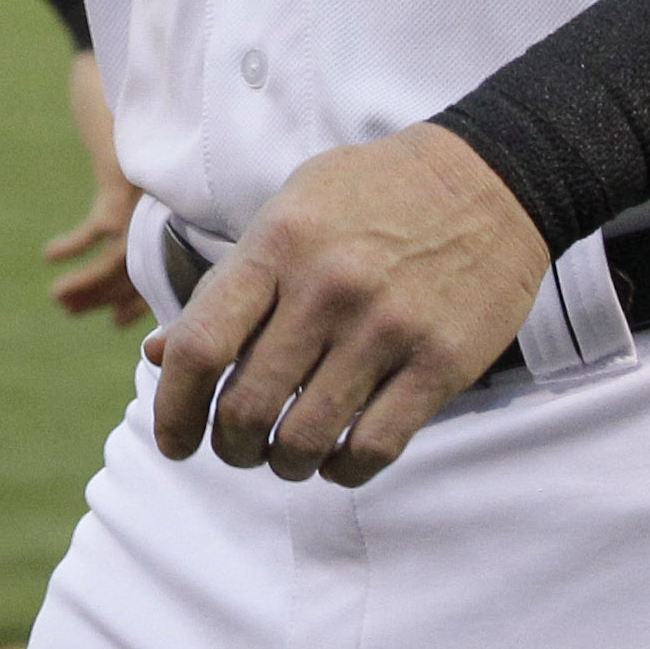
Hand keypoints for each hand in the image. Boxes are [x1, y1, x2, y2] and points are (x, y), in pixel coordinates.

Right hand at [41, 49, 143, 324]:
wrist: (106, 53)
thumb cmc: (119, 96)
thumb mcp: (127, 145)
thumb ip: (130, 180)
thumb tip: (116, 220)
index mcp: (174, 195)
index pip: (167, 258)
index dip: (142, 294)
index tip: (119, 320)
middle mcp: (170, 198)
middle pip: (144, 265)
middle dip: (108, 296)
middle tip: (73, 311)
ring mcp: (150, 188)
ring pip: (124, 256)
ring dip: (89, 282)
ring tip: (58, 298)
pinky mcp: (125, 175)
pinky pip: (103, 227)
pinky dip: (76, 245)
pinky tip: (50, 254)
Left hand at [144, 124, 549, 484]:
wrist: (489, 178)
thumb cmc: (372, 196)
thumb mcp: (288, 211)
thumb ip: (226, 283)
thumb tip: (160, 353)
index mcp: (278, 245)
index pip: (199, 346)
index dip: (172, 408)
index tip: (172, 440)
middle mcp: (327, 288)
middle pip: (246, 406)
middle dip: (228, 446)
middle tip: (234, 448)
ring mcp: (387, 329)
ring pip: (305, 439)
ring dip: (282, 464)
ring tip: (282, 456)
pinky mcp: (442, 363)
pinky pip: (374, 447)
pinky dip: (343, 470)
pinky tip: (336, 459)